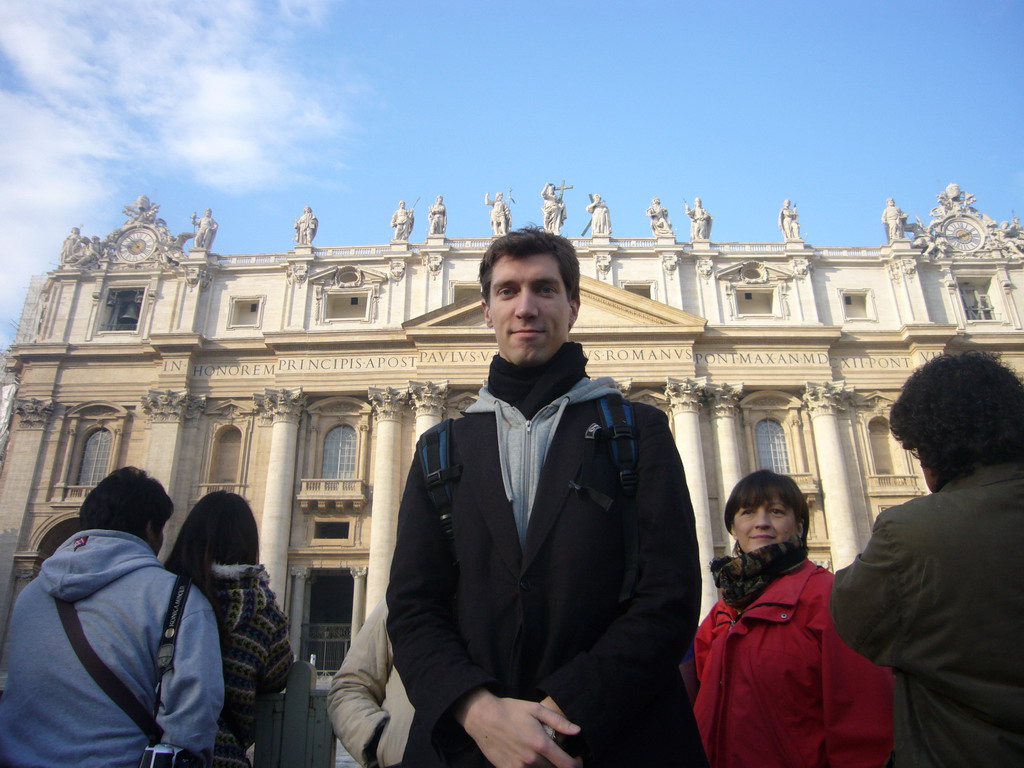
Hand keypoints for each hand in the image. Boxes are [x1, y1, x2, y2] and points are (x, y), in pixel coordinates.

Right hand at [454, 689, 581, 767]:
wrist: (483, 717)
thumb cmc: (510, 711)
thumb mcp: (536, 709)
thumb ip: (558, 721)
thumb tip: (577, 730)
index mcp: (541, 744)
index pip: (567, 765)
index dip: (577, 765)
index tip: (577, 760)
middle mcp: (531, 759)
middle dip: (561, 766)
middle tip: (559, 757)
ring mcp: (518, 767)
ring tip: (546, 759)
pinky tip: (531, 761)